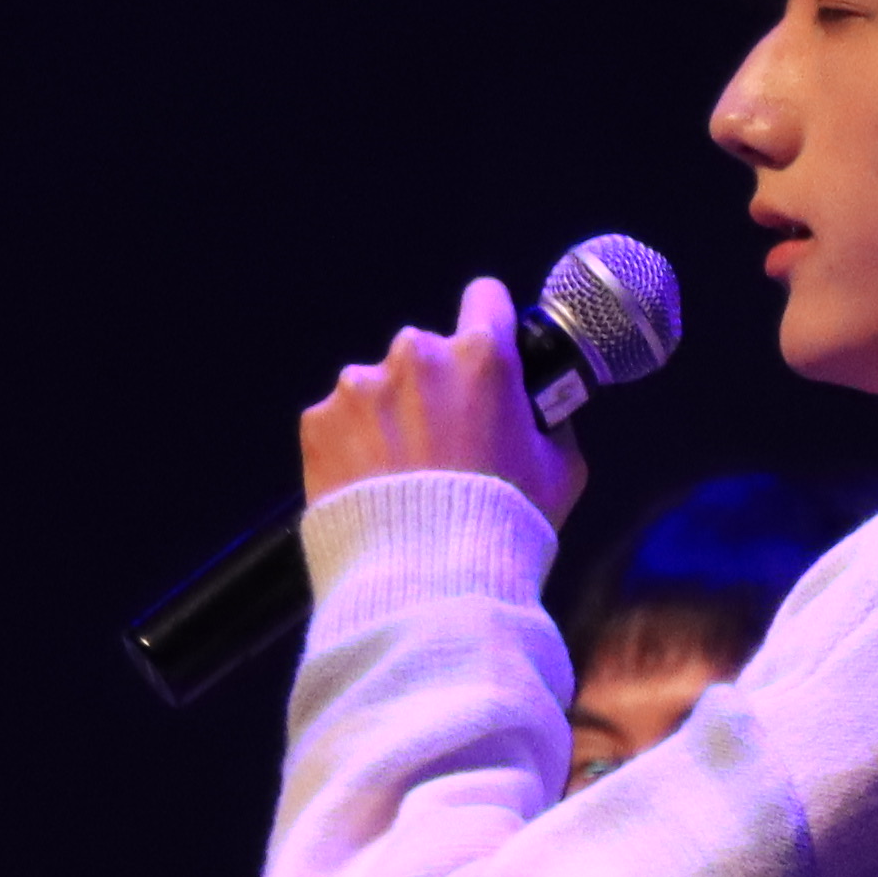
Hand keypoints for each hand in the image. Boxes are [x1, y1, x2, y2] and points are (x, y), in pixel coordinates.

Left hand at [292, 273, 587, 531]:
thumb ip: (549, 425)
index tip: (489, 354)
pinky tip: (366, 488)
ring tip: (398, 477)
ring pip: (377, 387)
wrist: (425, 579)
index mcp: (481, 357)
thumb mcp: (560, 471)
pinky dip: (350, 447)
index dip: (491, 324)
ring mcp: (359, 386)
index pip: (487, 298)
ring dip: (388, 417)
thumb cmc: (504, 521)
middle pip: (427, 353)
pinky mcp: (317, 422)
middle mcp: (415, 355)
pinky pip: (338, 422)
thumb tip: (536, 414)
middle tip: (443, 446)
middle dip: (434, 387)